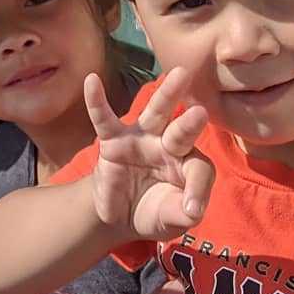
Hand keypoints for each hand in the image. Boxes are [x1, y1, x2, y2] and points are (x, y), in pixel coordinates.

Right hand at [86, 69, 214, 242]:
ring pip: (156, 114)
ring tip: (179, 73)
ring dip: (167, 94)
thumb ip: (182, 214)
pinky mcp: (114, 141)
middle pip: (183, 131)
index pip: (199, 171)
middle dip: (191, 123)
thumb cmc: (153, 212)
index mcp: (189, 165)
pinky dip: (97, 101)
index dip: (197, 190)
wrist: (118, 216)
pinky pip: (105, 119)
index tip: (192, 210)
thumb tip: (192, 211)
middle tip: (201, 112)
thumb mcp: (170, 220)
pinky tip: (92, 81)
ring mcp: (142, 139)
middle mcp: (170, 145)